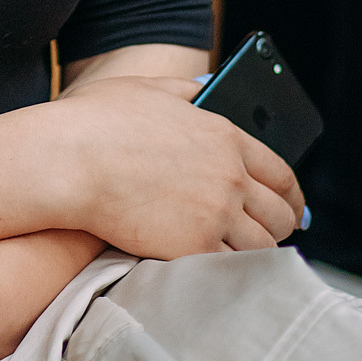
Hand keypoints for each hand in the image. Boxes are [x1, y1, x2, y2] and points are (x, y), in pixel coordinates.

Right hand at [48, 75, 302, 256]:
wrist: (69, 160)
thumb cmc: (98, 121)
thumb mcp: (149, 89)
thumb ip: (187, 90)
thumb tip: (207, 89)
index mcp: (224, 136)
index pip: (281, 173)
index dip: (292, 195)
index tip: (291, 206)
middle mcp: (229, 177)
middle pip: (279, 214)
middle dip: (280, 226)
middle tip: (270, 233)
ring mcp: (214, 215)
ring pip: (261, 247)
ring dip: (257, 251)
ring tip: (243, 254)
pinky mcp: (192, 247)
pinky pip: (231, 268)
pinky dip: (231, 271)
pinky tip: (221, 269)